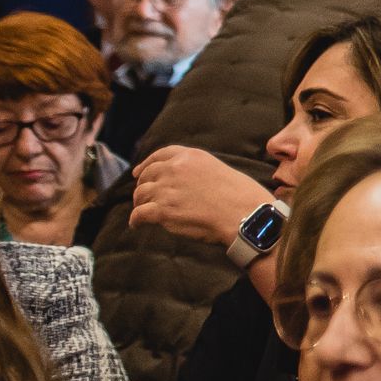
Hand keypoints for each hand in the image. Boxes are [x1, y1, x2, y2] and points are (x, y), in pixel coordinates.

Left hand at [131, 146, 275, 248]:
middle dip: (142, 186)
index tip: (138, 173)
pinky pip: (139, 214)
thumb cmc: (240, 195)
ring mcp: (166, 190)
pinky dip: (135, 220)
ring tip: (142, 211)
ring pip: (140, 194)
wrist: (244, 214)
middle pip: (147, 175)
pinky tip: (137, 225)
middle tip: (143, 197)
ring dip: (139, 203)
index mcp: (190, 157)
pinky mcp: (163, 211)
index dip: (146, 164)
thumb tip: (184, 182)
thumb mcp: (218, 169)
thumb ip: (196, 171)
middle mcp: (174, 169)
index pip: (159, 155)